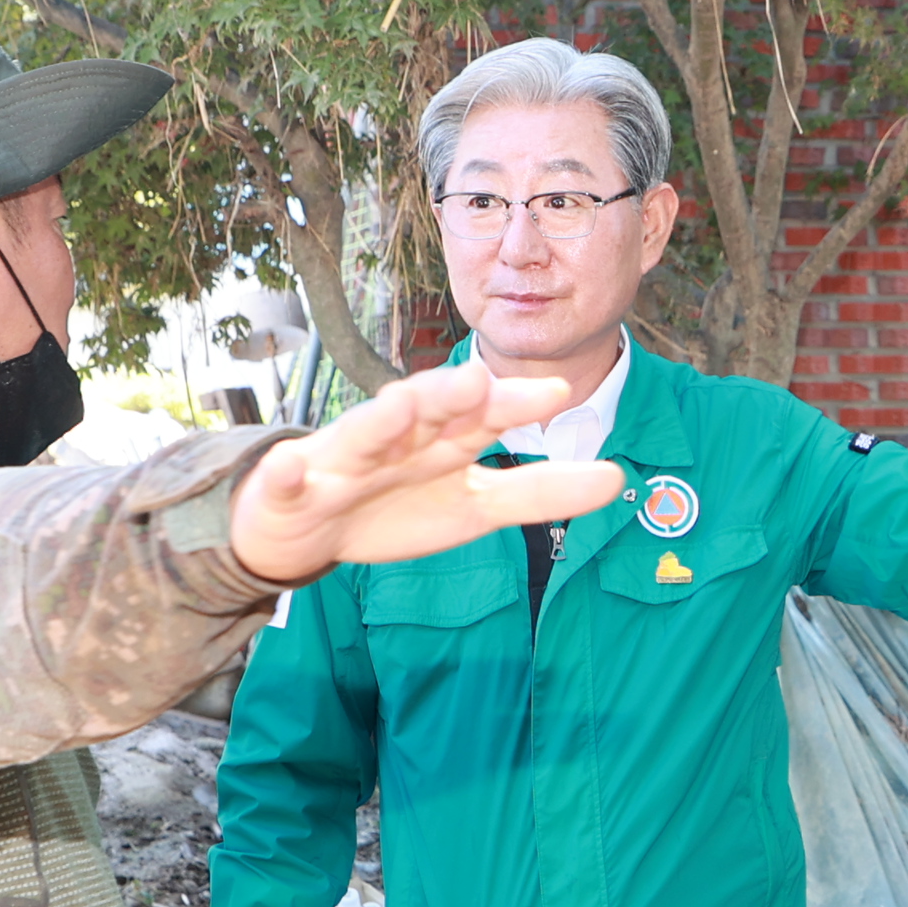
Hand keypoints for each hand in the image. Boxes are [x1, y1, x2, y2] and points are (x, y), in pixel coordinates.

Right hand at [228, 367, 625, 584]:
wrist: (309, 527)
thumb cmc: (397, 504)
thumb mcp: (476, 505)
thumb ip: (542, 492)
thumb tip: (620, 479)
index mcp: (442, 438)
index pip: (485, 415)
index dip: (517, 404)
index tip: (560, 393)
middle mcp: (397, 438)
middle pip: (425, 410)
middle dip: (448, 395)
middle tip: (477, 380)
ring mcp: (343, 459)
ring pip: (361, 433)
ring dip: (379, 420)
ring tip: (399, 404)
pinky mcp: (294, 486)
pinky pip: (288, 477)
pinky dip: (287, 473)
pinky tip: (289, 467)